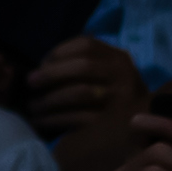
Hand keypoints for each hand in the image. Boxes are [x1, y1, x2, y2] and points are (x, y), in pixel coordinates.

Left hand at [22, 33, 148, 142]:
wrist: (141, 126)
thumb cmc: (110, 98)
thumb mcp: (104, 74)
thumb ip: (81, 64)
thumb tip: (41, 68)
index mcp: (118, 58)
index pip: (87, 45)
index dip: (59, 52)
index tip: (41, 63)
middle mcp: (123, 75)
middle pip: (84, 67)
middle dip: (52, 73)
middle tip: (30, 83)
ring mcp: (120, 100)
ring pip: (80, 93)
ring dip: (50, 99)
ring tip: (33, 106)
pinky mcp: (110, 124)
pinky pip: (77, 119)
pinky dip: (54, 119)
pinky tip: (41, 121)